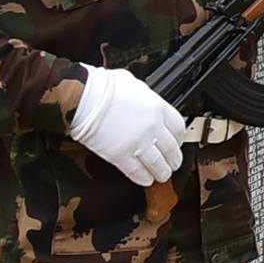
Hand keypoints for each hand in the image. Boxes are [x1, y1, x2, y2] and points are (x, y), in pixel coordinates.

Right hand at [73, 65, 185, 185]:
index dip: (180, 138)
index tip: (177, 142)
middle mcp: (152, 127)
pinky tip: (145, 179)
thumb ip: (144, 96)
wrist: (83, 98)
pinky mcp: (120, 156)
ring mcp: (137, 143)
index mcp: (158, 107)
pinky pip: (137, 172)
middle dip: (174, 159)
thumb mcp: (133, 84)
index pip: (179, 128)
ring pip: (158, 164)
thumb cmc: (103, 87)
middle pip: (171, 149)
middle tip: (173, 163)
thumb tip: (145, 99)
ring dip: (162, 172)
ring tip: (162, 175)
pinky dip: (143, 178)